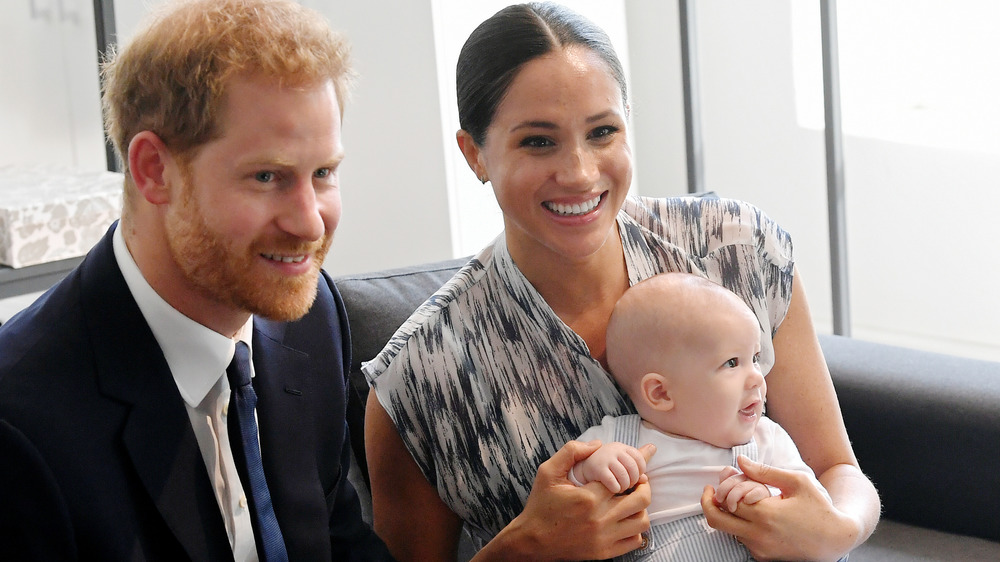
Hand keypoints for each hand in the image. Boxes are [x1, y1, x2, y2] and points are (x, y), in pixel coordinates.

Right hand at [492, 440, 654, 560]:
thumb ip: (571, 452)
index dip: (635, 468)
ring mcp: (604, 538)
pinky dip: (636, 530)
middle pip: (641, 499)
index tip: (638, 464)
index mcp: (588, 497)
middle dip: (643, 485)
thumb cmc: (540, 505)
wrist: (532, 540)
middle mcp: (600, 519)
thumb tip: (597, 444)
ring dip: (641, 508)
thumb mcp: (548, 472)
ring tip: (631, 501)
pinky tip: (625, 520)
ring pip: (642, 522)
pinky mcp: (604, 552)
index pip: (625, 477)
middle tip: (637, 481)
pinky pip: (635, 541)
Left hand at [701, 456, 858, 561]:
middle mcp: (759, 535)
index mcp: (765, 514)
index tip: (724, 477)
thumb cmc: (819, 507)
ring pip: (728, 530)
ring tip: (741, 501)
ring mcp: (760, 549)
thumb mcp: (797, 482)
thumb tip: (740, 461)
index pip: (726, 500)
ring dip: (728, 515)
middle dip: (708, 504)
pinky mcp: (764, 557)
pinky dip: (741, 526)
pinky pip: (742, 540)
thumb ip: (765, 471)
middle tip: (710, 492)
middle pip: (716, 520)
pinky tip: (755, 515)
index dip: (721, 487)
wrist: (836, 539)